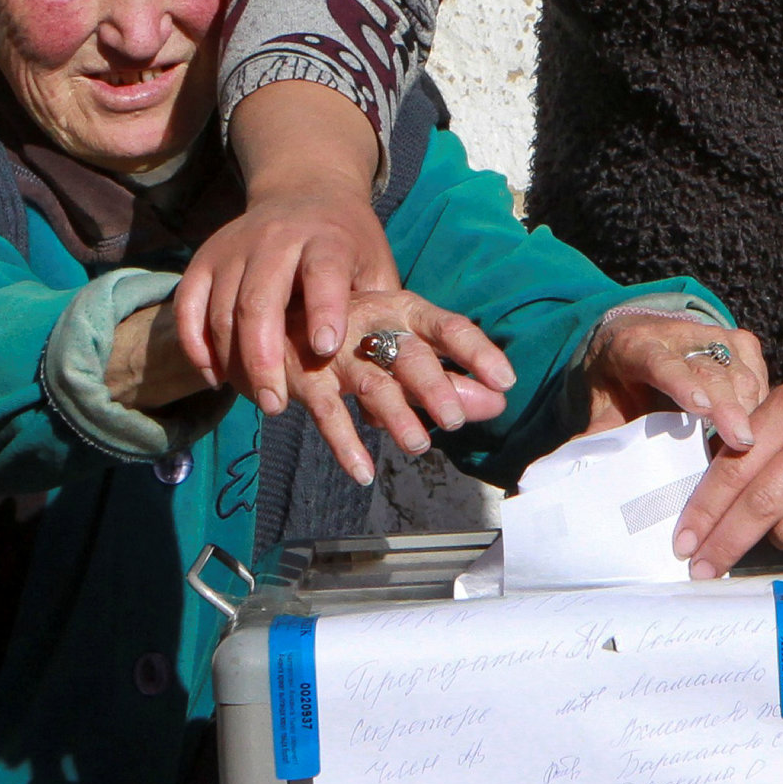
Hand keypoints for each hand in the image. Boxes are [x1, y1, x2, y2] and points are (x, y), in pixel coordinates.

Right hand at [178, 81, 402, 409]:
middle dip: (266, 356)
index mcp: (328, 237)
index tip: (325, 348)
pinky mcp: (205, 258)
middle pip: (260, 298)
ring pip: (222, 308)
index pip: (324, 271)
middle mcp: (276, 238)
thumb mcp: (377, 269)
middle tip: (276, 405)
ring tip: (256, 398)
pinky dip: (196, 345)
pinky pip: (188, 305)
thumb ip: (384, 320)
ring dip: (233, 360)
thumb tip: (400, 391)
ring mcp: (235, 246)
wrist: (305, 189)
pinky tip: (216, 378)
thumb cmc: (350, 245)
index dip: (324, 308)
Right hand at [302, 287, 515, 486]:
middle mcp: (374, 325)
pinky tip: (363, 472)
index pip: (449, 327)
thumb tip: (497, 403)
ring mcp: (338, 351)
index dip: (478, 352)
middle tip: (454, 419)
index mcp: (405, 310)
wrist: (277, 322)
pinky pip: (329, 414)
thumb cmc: (358, 335)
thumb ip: (449, 376)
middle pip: (409, 355)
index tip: (505, 380)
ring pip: (372, 384)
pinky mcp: (307, 379)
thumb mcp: (404, 348)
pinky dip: (346, 445)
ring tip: (418, 444)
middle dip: (433, 386)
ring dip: (396, 416)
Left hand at [584, 313, 770, 450]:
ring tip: (751, 450)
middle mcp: (679, 334)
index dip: (681, 382)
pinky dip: (760, 405)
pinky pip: (758, 374)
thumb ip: (600, 434)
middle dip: (729, 406)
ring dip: (749, 411)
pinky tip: (758, 433)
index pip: (661, 363)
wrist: (634, 338)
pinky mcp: (739, 342)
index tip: (699, 405)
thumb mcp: (602, 404)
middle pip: (710, 370)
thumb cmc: (619, 380)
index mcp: (637, 346)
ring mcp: (714, 335)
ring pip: (740, 372)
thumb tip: (585, 472)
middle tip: (743, 443)